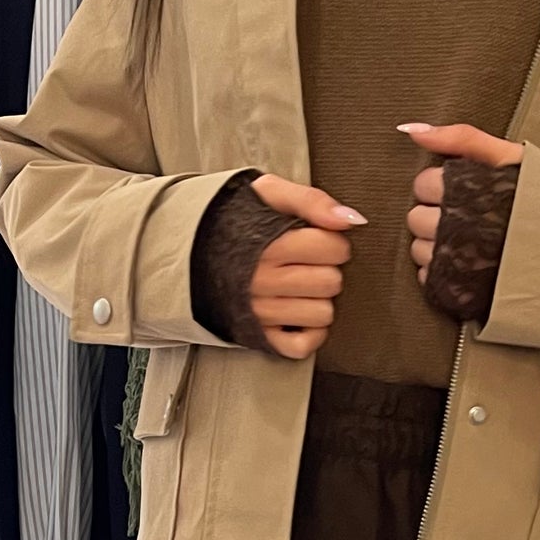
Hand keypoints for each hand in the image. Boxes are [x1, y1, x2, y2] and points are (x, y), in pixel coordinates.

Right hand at [245, 174, 366, 360]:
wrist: (187, 247)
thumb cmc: (234, 218)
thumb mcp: (267, 192)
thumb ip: (310, 200)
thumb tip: (351, 219)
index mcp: (267, 244)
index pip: (331, 247)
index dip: (335, 242)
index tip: (321, 240)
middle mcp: (262, 280)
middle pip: (330, 282)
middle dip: (329, 270)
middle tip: (312, 263)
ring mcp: (260, 311)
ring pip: (321, 315)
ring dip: (320, 301)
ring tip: (303, 287)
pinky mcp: (258, 335)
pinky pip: (300, 346)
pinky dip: (309, 334)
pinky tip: (302, 315)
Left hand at [399, 122, 522, 284]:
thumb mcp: (509, 156)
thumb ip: (462, 138)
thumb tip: (413, 130)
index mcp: (463, 191)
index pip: (423, 184)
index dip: (442, 186)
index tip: (465, 192)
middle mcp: (453, 226)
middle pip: (416, 219)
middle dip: (436, 216)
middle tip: (468, 218)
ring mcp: (454, 261)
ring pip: (420, 250)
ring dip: (436, 246)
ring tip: (470, 243)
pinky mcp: (458, 288)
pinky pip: (429, 278)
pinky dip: (442, 272)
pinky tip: (466, 265)